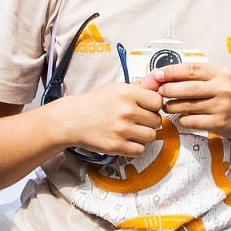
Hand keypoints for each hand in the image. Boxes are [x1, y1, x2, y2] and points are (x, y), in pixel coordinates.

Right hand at [49, 81, 164, 157]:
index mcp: (127, 93)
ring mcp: (122, 130)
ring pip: (151, 136)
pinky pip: (140, 150)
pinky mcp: (117, 146)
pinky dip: (135, 147)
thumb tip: (159, 80)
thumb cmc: (94, 103)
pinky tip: (126, 140)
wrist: (71, 119)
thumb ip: (140, 86)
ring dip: (144, 135)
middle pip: (156, 121)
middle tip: (136, 120)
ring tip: (132, 130)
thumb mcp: (116, 88)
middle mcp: (126, 111)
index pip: (158, 102)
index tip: (146, 108)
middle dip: (149, 121)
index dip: (154, 106)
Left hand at [144, 62, 230, 138]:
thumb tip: (165, 75)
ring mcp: (221, 106)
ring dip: (171, 106)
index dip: (170, 72)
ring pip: (186, 106)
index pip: (191, 69)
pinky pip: (191, 121)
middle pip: (186, 88)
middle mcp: (223, 88)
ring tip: (167, 105)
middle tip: (158, 92)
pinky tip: (181, 117)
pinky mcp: (219, 123)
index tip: (156, 75)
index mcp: (221, 72)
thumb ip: (197, 76)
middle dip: (167, 90)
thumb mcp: (220, 78)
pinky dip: (182, 119)